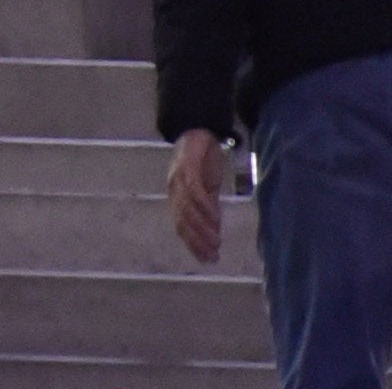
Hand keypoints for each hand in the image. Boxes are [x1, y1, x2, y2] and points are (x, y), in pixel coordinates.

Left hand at [166, 132, 226, 264]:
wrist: (199, 131)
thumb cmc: (203, 162)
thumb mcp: (208, 189)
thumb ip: (209, 208)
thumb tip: (215, 231)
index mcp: (177, 196)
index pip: (181, 226)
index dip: (193, 244)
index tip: (207, 260)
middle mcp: (174, 190)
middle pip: (182, 221)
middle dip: (197, 241)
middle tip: (213, 255)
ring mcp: (178, 178)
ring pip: (187, 209)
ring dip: (202, 228)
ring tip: (217, 241)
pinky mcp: (187, 167)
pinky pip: (195, 190)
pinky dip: (204, 206)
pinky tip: (216, 218)